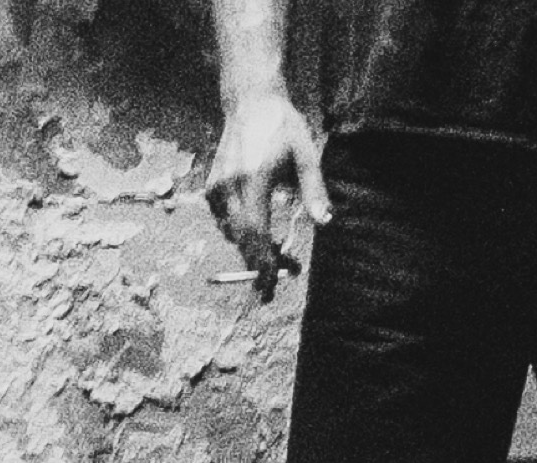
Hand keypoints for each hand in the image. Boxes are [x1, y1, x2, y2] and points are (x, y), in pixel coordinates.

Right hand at [206, 89, 329, 300]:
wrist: (250, 101)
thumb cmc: (283, 126)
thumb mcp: (306, 154)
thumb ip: (314, 190)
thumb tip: (325, 222)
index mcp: (253, 180)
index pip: (254, 234)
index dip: (261, 264)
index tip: (268, 288)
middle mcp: (229, 186)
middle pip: (241, 240)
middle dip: (260, 264)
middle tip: (286, 273)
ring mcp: (216, 186)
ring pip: (232, 233)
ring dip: (253, 248)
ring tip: (279, 253)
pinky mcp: (212, 186)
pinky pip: (224, 222)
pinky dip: (241, 232)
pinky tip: (260, 228)